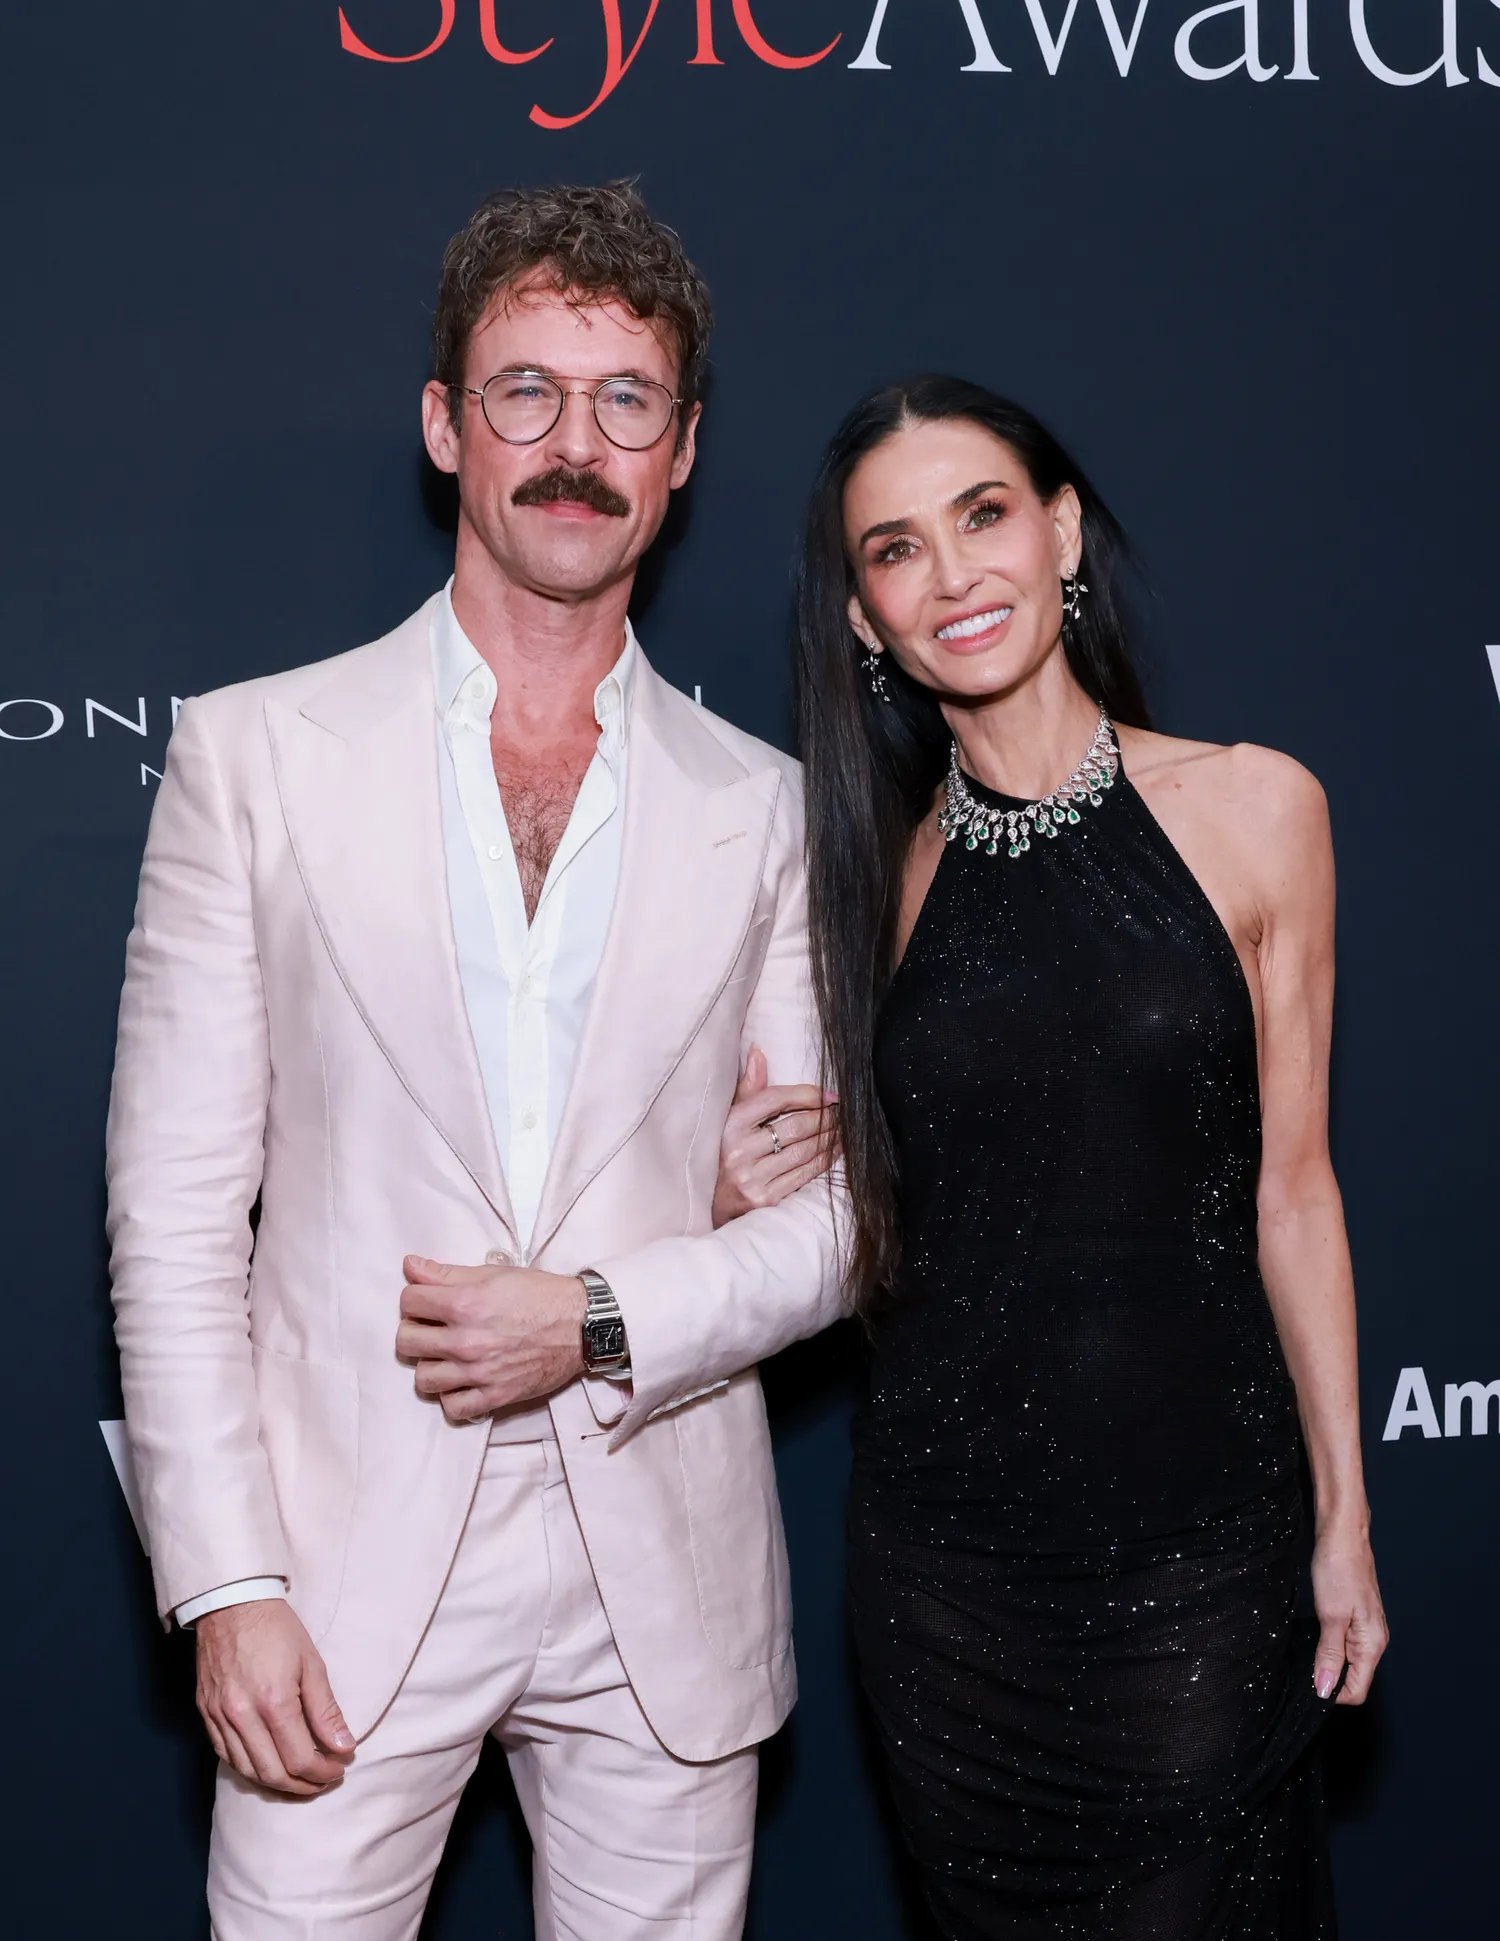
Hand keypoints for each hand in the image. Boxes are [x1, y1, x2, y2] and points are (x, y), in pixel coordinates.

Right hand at [195, 1599, 353, 1794]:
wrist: (232, 1603)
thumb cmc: (277, 1629)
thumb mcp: (312, 1663)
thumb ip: (326, 1710)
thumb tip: (344, 1747)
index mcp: (274, 1702)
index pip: (300, 1758)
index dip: (323, 1771)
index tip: (340, 1768)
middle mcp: (242, 1715)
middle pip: (273, 1774)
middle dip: (303, 1785)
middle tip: (324, 1780)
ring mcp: (219, 1717)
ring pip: (247, 1772)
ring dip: (277, 1784)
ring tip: (301, 1780)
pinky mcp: (206, 1714)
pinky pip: (226, 1757)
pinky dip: (249, 1769)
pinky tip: (269, 1766)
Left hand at [396, 1256, 586, 1421]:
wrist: (580, 1325)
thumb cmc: (539, 1295)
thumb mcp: (493, 1274)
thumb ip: (446, 1273)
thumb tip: (410, 1266)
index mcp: (464, 1304)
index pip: (409, 1302)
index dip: (415, 1299)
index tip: (427, 1302)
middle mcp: (466, 1341)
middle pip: (405, 1342)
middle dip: (414, 1331)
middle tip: (433, 1328)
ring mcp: (479, 1373)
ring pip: (423, 1379)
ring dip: (431, 1365)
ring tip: (445, 1357)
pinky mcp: (495, 1397)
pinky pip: (453, 1408)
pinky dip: (453, 1396)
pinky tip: (462, 1381)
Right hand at [712, 1044, 838, 1228]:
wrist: (713, 1203)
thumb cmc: (725, 1152)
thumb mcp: (730, 1119)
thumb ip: (748, 1088)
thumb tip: (758, 1052)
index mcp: (731, 1124)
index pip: (776, 1099)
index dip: (808, 1094)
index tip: (830, 1095)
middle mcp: (740, 1150)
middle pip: (796, 1126)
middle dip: (825, 1117)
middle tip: (842, 1112)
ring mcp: (752, 1177)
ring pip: (804, 1151)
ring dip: (830, 1138)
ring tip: (843, 1130)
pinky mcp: (765, 1199)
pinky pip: (804, 1175)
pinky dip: (824, 1160)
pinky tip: (834, 1151)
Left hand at [1310, 1516, 1388, 1704]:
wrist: (1342, 1534)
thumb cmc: (1339, 1569)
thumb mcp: (1331, 1615)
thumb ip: (1329, 1654)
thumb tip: (1325, 1690)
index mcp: (1372, 1644)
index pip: (1357, 1690)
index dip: (1332, 1694)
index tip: (1308, 1687)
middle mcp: (1372, 1640)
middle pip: (1352, 1678)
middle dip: (1328, 1680)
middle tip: (1301, 1669)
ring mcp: (1363, 1628)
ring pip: (1346, 1661)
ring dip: (1326, 1663)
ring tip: (1304, 1653)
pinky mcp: (1353, 1616)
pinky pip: (1342, 1644)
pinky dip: (1326, 1647)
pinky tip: (1312, 1638)